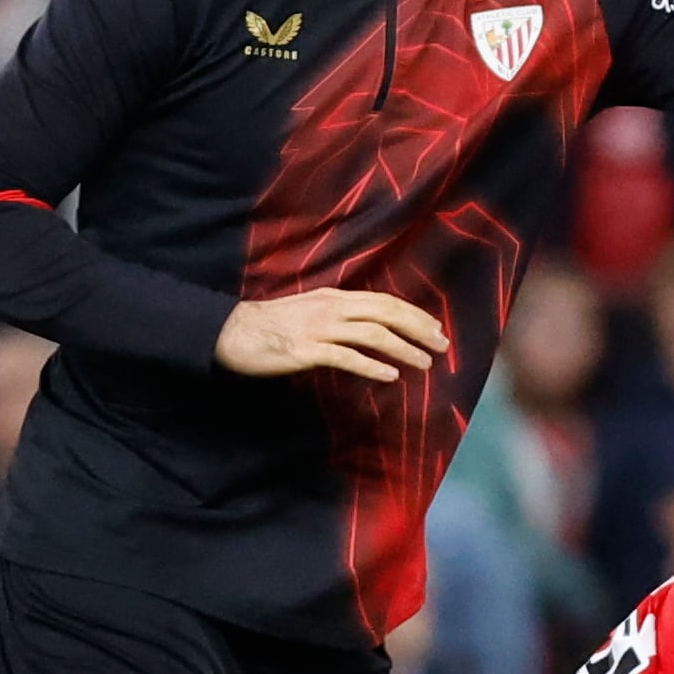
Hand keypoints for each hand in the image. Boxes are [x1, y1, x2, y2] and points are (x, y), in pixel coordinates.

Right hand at [217, 289, 451, 383]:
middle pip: (385, 313)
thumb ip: (340, 315)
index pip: (384, 302)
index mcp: (335, 297)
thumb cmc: (272, 324)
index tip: (436, 328)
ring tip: (424, 363)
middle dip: (418, 329)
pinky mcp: (306, 351)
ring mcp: (319, 329)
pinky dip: (371, 366)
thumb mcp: (311, 310)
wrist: (231, 331)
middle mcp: (332, 308)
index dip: (414, 314)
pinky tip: (389, 376)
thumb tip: (370, 327)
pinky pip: (346, 358)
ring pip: (372, 334)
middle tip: (442, 346)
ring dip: (402, 348)